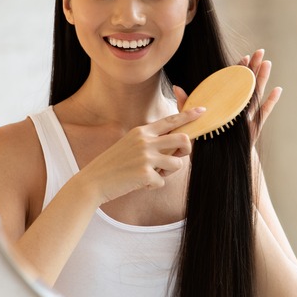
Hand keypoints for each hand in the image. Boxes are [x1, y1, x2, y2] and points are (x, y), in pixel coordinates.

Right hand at [77, 107, 204, 204]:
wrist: (94, 181)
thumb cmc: (114, 164)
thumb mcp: (130, 144)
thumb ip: (151, 141)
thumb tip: (175, 144)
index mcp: (142, 131)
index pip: (171, 121)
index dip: (188, 115)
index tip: (202, 110)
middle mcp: (145, 141)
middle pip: (183, 139)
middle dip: (186, 151)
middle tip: (176, 158)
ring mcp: (146, 156)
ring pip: (177, 163)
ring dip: (168, 172)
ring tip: (151, 174)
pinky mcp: (145, 173)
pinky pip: (163, 181)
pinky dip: (154, 185)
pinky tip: (139, 183)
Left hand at [172, 50, 280, 145]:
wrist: (218, 163)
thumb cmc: (206, 142)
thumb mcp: (193, 121)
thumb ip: (186, 105)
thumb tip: (177, 87)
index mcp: (225, 104)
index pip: (232, 83)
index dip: (238, 70)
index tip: (243, 56)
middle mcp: (237, 108)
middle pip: (247, 84)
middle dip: (253, 67)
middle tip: (260, 52)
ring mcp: (247, 117)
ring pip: (256, 94)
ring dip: (262, 78)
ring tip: (267, 63)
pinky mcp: (253, 127)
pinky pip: (264, 113)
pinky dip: (271, 102)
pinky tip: (277, 90)